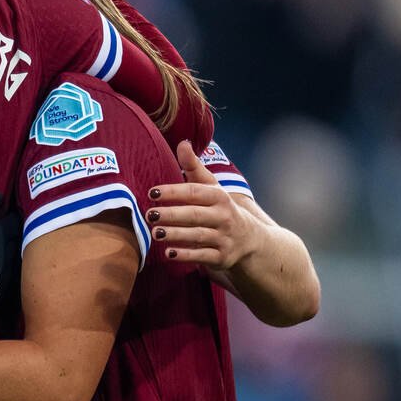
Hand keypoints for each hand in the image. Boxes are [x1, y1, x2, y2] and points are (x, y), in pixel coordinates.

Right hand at [0, 191, 20, 312]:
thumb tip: (0, 197)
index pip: (17, 221)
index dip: (12, 218)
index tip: (6, 219)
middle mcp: (8, 253)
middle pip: (22, 241)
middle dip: (16, 237)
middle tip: (6, 237)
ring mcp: (6, 275)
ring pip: (19, 263)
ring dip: (14, 257)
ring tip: (3, 256)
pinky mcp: (1, 294)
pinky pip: (13, 283)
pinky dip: (9, 276)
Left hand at [148, 142, 264, 267]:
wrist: (251, 240)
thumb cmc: (222, 209)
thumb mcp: (212, 187)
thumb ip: (194, 168)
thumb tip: (182, 143)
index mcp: (219, 197)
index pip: (194, 192)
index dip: (173, 192)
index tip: (152, 192)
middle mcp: (223, 217)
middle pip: (194, 214)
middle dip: (172, 214)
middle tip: (149, 214)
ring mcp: (223, 238)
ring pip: (197, 235)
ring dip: (176, 234)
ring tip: (155, 233)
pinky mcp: (221, 257)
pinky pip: (202, 256)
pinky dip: (186, 255)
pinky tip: (168, 253)